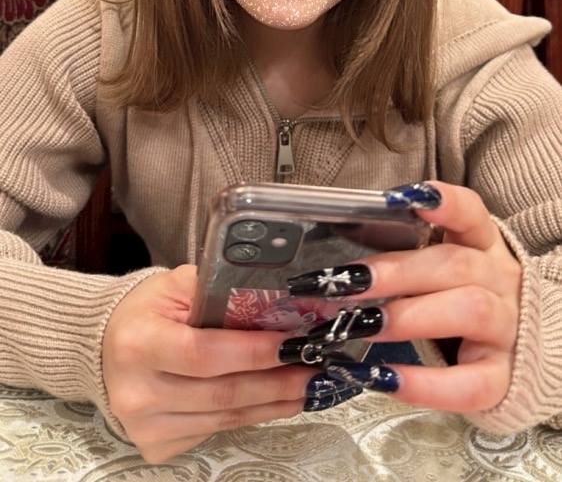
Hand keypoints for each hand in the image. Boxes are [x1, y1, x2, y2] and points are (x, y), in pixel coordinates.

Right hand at [102, 264, 314, 462]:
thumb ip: (217, 292)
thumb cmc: (146, 311)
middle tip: (313, 366)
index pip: (204, 353)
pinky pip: (214, 430)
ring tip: (304, 386)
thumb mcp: (175, 286)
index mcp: (138, 343)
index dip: (252, 352)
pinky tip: (271, 400)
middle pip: (221, 392)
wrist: (104, 347)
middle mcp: (136, 391)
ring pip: (224, 418)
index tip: (292, 342)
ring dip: (272, 403)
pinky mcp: (155, 446)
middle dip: (276, 381)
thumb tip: (275, 302)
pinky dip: (248, 416)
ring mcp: (144, 426)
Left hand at [289, 182, 522, 414]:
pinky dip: (423, 384)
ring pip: (468, 311)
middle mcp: (501, 281)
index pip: (470, 213)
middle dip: (396, 272)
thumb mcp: (442, 271)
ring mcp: (507, 330)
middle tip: (346, 283)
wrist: (516, 357)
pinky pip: (468, 384)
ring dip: (408, 316)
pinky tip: (382, 379)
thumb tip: (337, 268)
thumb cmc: (460, 302)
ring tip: (361, 326)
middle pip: (454, 264)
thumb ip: (404, 259)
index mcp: (483, 246)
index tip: (407, 198)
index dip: (445, 203)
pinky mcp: (504, 379)